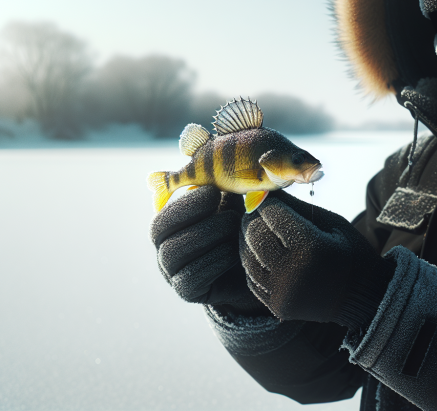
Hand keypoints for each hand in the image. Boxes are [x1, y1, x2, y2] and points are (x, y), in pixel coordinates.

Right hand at [150, 185, 268, 315]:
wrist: (260, 269)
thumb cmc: (243, 230)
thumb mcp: (233, 203)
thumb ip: (222, 186)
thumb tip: (214, 161)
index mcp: (171, 223)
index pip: (163, 211)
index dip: (185, 200)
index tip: (214, 190)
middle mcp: (164, 246)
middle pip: (159, 229)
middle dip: (192, 214)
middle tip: (224, 206)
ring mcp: (172, 271)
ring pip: (174, 251)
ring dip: (207, 234)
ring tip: (235, 226)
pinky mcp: (187, 291)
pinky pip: (192, 276)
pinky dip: (216, 260)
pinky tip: (236, 251)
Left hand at [240, 190, 394, 327]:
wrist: (363, 298)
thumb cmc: (352, 255)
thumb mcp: (333, 224)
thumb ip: (299, 207)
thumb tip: (270, 190)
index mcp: (310, 247)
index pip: (273, 215)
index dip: (268, 203)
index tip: (269, 197)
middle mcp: (292, 272)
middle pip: (255, 235)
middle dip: (254, 219)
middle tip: (258, 210)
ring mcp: (282, 293)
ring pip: (248, 258)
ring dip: (249, 240)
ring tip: (258, 229)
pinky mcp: (277, 306)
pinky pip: (252, 279)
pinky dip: (252, 263)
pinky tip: (261, 252)